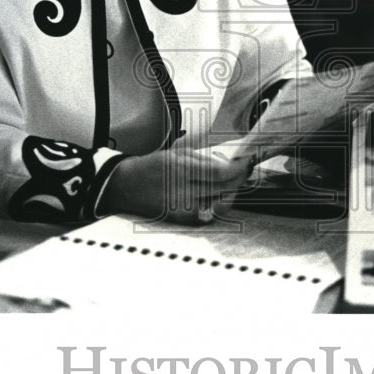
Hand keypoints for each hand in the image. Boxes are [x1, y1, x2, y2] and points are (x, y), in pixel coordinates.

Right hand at [101, 147, 252, 222]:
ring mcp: (183, 209)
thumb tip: (229, 163)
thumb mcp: (177, 153)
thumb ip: (204, 159)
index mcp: (182, 169)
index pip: (221, 172)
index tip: (247, 162)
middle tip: (244, 170)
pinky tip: (219, 195)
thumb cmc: (152, 167)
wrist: (127, 187)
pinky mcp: (182, 220)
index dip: (238, 168)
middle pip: (224, 189)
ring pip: (221, 203)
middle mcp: (183, 191)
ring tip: (232, 182)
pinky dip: (219, 204)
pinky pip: (210, 214)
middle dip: (239, 179)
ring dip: (231, 192)